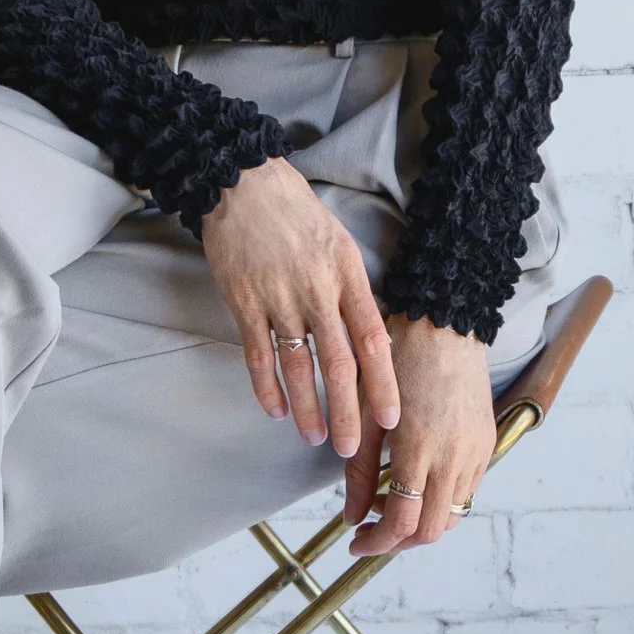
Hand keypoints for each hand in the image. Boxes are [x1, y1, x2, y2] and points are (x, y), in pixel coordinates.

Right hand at [200, 155, 399, 462]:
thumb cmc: (295, 211)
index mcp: (347, 275)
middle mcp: (317, 290)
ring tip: (315, 437)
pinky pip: (258, 353)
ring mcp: (279, 297)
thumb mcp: (339, 243)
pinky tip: (274, 411)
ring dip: (308, 408)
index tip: (391, 418)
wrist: (242, 182)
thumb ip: (353, 290)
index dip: (383, 383)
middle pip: (338, 363)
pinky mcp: (244, 300)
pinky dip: (266, 386)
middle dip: (348, 411)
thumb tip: (369, 337)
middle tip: (352, 450)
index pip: (373, 340)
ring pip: (298, 365)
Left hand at [341, 314, 498, 558]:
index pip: (402, 523)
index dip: (376, 543)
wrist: (443, 323)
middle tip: (370, 529)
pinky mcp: (487, 443)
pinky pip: (466, 490)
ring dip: (419, 521)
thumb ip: (359, 471)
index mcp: (420, 448)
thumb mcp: (366, 414)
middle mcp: (455, 456)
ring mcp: (476, 452)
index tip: (356, 542)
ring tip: (389, 499)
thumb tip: (351, 515)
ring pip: (451, 515)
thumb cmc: (397, 360)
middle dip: (397, 541)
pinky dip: (439, 499)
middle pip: (431, 531)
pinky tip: (415, 478)